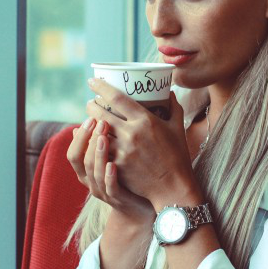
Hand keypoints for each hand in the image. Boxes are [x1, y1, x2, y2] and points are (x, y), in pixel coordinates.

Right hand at [66, 116, 155, 224]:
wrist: (146, 203)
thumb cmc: (131, 176)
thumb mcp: (115, 158)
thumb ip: (105, 141)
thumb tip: (98, 114)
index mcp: (88, 171)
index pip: (73, 153)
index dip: (79, 137)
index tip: (90, 117)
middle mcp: (92, 182)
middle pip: (81, 160)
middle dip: (88, 139)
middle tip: (100, 120)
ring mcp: (105, 191)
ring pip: (94, 173)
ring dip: (98, 153)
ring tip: (104, 136)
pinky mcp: (120, 199)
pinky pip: (111, 188)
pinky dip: (110, 176)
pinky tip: (113, 163)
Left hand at [85, 78, 197, 206]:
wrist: (173, 187)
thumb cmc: (177, 156)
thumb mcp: (178, 128)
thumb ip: (174, 108)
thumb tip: (169, 92)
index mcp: (146, 120)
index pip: (117, 98)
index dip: (101, 87)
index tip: (93, 81)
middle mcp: (132, 133)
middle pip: (101, 113)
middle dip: (92, 106)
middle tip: (90, 103)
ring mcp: (123, 151)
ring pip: (97, 132)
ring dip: (90, 125)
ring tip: (89, 120)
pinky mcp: (118, 165)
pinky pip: (99, 150)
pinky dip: (94, 143)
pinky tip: (92, 139)